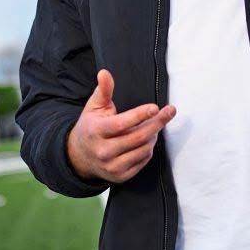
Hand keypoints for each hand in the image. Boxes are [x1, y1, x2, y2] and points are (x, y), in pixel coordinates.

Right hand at [66, 69, 175, 183]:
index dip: (140, 115)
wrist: (80, 156)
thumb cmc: (91, 126)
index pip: (122, 124)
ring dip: (153, 135)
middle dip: (157, 123)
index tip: (155, 107)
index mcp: (96, 131)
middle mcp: (103, 151)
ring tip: (155, 125)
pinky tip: (148, 139)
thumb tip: (105, 72)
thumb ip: (103, 90)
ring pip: (143, 149)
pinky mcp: (119, 176)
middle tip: (170, 111)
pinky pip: (143, 161)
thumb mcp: (94, 107)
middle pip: (137, 137)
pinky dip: (149, 149)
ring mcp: (111, 166)